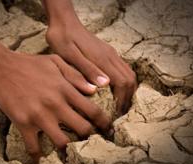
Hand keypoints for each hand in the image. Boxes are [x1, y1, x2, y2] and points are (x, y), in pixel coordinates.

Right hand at [0, 49, 110, 163]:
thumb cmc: (28, 63)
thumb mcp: (55, 62)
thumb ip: (76, 75)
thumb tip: (94, 89)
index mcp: (65, 89)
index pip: (93, 110)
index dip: (104, 122)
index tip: (106, 127)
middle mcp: (55, 104)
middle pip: (82, 129)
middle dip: (90, 136)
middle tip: (90, 140)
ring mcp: (39, 115)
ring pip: (62, 141)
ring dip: (68, 148)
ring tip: (70, 149)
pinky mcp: (23, 123)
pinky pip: (34, 147)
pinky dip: (39, 156)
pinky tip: (41, 159)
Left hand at [42, 0, 136, 114]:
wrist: (63, 21)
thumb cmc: (62, 39)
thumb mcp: (69, 55)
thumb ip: (87, 69)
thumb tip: (105, 85)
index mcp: (103, 59)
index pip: (122, 83)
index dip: (122, 100)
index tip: (116, 114)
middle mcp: (111, 56)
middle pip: (130, 80)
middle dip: (128, 98)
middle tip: (120, 113)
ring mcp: (111, 54)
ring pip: (129, 74)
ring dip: (128, 90)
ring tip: (119, 105)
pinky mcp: (107, 53)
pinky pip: (123, 69)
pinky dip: (124, 82)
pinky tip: (114, 90)